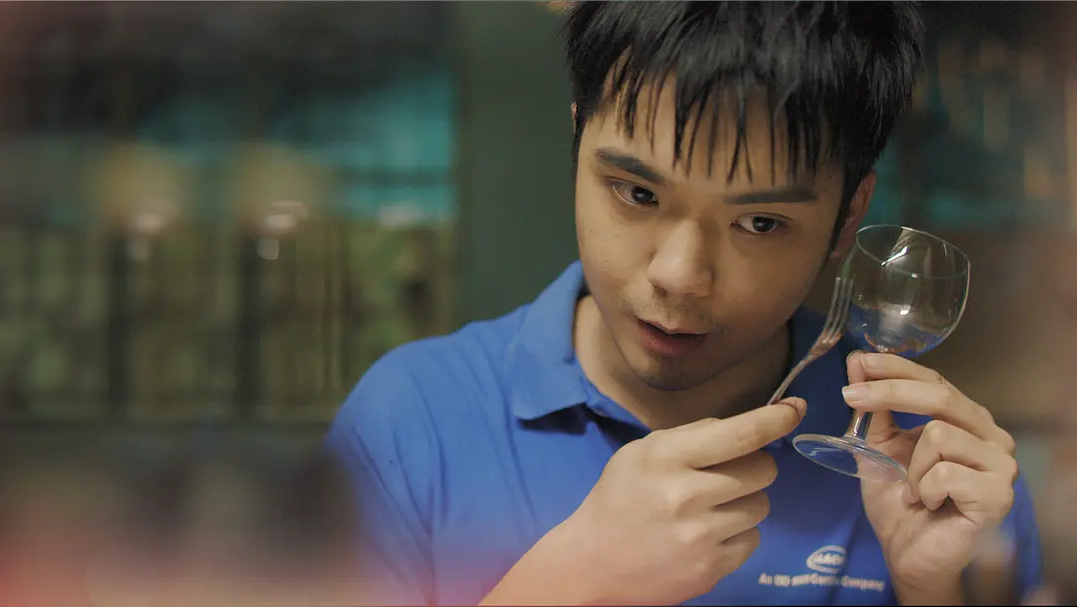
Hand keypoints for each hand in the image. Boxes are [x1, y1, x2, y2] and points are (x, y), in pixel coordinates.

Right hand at [482, 398, 805, 605]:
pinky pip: (752, 540)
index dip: (776, 419)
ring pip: (762, 506)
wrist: (593, 563)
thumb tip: (746, 427)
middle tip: (728, 473)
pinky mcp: (711, 569)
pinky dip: (737, 533)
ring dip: (745, 501)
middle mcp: (687, 495)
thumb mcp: (642, 453)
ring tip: (712, 507)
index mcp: (667, 457)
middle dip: (754, 466)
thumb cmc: (619, 498)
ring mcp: (701, 536)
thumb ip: (691, 437)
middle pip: (763, 470)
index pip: (739, 434)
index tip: (795, 408)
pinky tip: (708, 534)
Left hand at [843, 351, 1017, 603]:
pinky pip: (946, 473)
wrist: (909, 553)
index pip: (935, 380)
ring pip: (938, 434)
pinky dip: (925, 489)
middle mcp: (991, 436)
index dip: (896, 367)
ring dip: (910, 467)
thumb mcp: (879, 447)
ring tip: (914, 491)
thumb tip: (857, 362)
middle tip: (850, 398)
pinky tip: (930, 505)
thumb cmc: (900, 501)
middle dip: (889, 392)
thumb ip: (874, 408)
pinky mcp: (998, 495)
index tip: (858, 361)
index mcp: (966, 420)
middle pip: (940, 396)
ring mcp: (1001, 465)